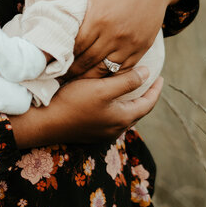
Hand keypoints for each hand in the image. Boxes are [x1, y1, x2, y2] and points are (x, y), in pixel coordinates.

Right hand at [8, 68, 163, 147]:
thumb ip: (127, 81)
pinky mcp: (90, 132)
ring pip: (123, 114)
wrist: (45, 122)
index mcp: (123, 119)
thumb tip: (147, 74)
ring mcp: (102, 133)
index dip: (156, 89)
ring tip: (129, 86)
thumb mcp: (102, 88)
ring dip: (128, 100)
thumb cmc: (74, 102)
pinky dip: (115, 106)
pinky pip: (110, 117)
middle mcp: (116, 129)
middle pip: (137, 110)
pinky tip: (107, 97)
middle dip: (143, 95)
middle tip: (146, 80)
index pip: (148, 103)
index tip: (160, 76)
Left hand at [49, 0, 181, 78]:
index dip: (61, 57)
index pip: (74, 47)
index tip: (51, 63)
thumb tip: (42, 4)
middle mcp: (114, 35)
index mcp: (98, 18)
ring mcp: (130, 43)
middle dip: (71, 71)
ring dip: (88, 77)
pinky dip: (110, 75)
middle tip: (58, 77)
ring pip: (104, 70)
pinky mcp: (142, 47)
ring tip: (74, 80)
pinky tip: (99, 76)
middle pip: (87, 62)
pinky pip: (124, 69)